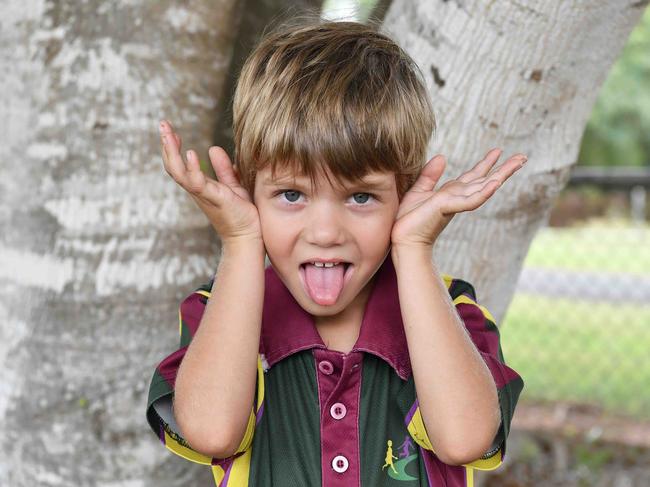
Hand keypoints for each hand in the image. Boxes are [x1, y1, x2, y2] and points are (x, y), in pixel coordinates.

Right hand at [159, 119, 262, 243]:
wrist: (247, 236)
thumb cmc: (240, 214)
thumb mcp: (232, 185)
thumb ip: (222, 169)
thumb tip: (213, 149)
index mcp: (200, 185)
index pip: (180, 163)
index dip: (173, 147)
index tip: (169, 129)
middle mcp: (197, 190)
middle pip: (174, 166)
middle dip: (167, 145)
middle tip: (162, 123)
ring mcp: (203, 194)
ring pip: (179, 173)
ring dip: (172, 153)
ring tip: (168, 134)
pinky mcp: (213, 198)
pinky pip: (197, 183)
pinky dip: (192, 169)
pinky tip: (190, 153)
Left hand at [390, 148, 526, 247]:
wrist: (403, 239)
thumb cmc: (409, 220)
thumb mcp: (419, 191)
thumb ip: (430, 175)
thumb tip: (442, 156)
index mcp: (452, 193)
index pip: (473, 176)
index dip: (486, 163)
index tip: (499, 151)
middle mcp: (458, 197)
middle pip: (485, 180)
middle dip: (504, 168)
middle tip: (522, 157)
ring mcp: (455, 203)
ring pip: (483, 187)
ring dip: (501, 175)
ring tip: (517, 163)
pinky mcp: (447, 208)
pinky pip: (470, 200)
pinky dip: (484, 192)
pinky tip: (496, 183)